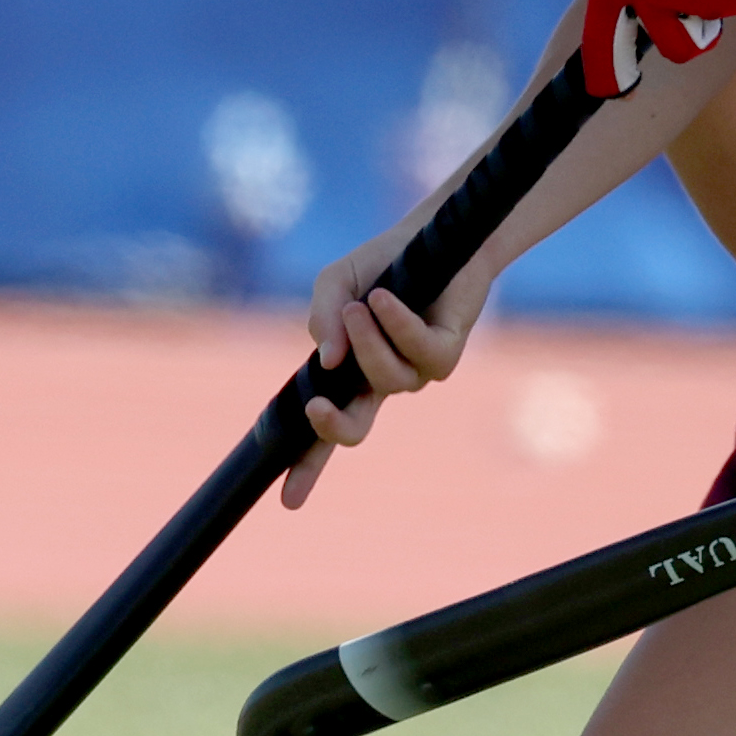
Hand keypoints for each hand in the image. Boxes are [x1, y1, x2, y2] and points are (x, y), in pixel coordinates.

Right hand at [285, 239, 478, 508]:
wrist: (435, 234)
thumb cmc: (381, 264)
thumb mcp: (336, 284)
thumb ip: (322, 318)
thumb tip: (327, 362)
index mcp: (351, 374)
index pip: (323, 428)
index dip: (306, 466)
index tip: (288, 501)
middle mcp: (384, 380)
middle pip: (356, 430)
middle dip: (333, 427)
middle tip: (316, 408)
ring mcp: (418, 371)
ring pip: (386, 380)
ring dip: (366, 341)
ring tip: (361, 305)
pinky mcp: (448, 353)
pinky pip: (420, 353)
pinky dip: (398, 325)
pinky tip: (385, 300)